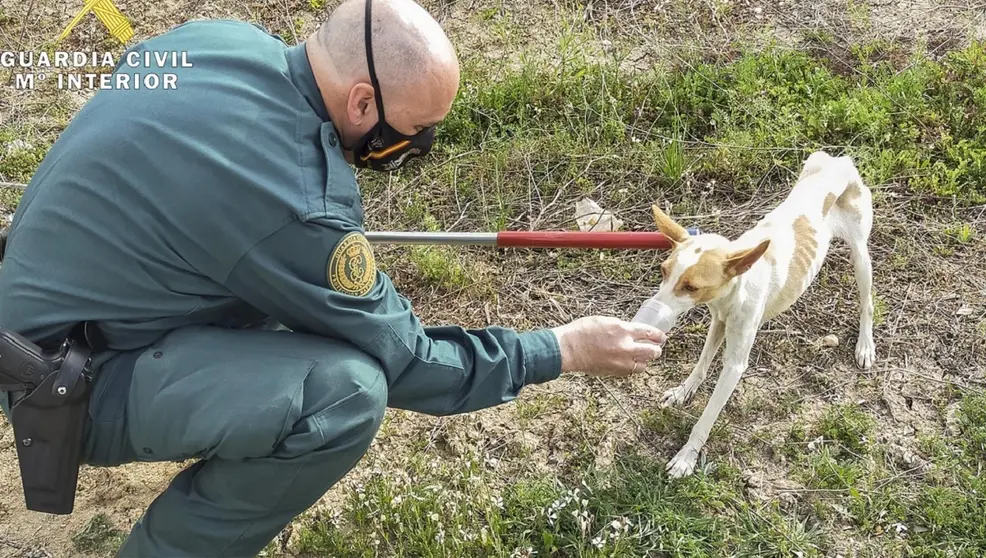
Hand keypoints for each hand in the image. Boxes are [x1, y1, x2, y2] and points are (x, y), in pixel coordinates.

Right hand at [551, 316, 666, 376]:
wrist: (569, 349)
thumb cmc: (582, 331)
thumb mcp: (605, 321)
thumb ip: (621, 327)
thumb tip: (632, 331)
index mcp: (623, 330)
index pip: (649, 333)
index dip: (659, 336)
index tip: (662, 337)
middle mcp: (626, 347)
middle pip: (652, 352)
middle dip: (657, 350)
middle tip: (656, 348)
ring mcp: (621, 361)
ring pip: (643, 365)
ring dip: (645, 360)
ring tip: (642, 357)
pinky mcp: (615, 371)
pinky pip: (631, 371)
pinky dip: (632, 367)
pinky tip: (629, 362)